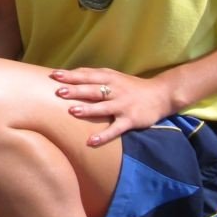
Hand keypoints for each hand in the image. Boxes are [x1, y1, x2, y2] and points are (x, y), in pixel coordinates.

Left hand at [50, 65, 172, 147]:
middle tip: (59, 91)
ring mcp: (123, 105)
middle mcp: (116, 90)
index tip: (54, 74)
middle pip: (93, 89)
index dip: (71, 75)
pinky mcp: (130, 120)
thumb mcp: (114, 76)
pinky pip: (115, 129)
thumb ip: (95, 76)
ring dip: (88, 109)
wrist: (161, 94)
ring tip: (73, 111)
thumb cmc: (131, 86)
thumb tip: (70, 75)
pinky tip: (91, 142)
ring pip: (103, 107)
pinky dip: (103, 136)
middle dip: (76, 90)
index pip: (88, 75)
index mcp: (110, 77)